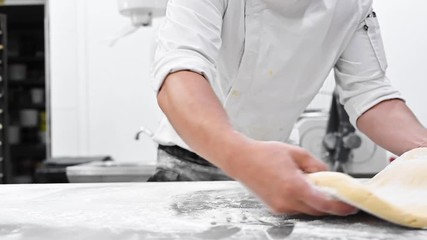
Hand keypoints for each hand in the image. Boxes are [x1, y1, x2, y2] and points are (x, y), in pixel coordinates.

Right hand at [227, 140, 356, 215]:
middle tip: (335, 192)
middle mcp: (287, 201)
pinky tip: (298, 187)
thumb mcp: (296, 152)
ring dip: (314, 201)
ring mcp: (280, 207)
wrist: (240, 159)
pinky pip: (295, 208)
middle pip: (318, 210)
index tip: (351, 206)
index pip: (325, 204)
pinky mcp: (274, 208)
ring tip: (311, 184)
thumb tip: (327, 175)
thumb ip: (316, 165)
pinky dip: (302, 201)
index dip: (341, 207)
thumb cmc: (264, 153)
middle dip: (329, 203)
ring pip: (306, 210)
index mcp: (294, 186)